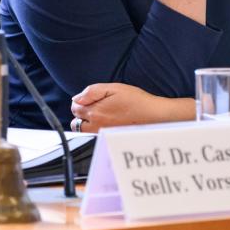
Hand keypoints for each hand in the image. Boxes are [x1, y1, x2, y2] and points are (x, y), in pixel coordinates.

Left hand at [70, 83, 193, 132]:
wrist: (154, 116)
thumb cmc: (136, 101)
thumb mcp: (114, 88)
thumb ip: (92, 92)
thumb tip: (77, 98)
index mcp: (95, 112)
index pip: (75, 108)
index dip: (79, 101)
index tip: (87, 99)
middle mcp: (96, 126)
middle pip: (76, 123)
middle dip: (80, 115)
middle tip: (92, 108)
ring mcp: (103, 136)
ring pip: (84, 132)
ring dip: (86, 125)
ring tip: (99, 117)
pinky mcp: (110, 141)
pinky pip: (94, 138)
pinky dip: (95, 132)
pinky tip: (106, 125)